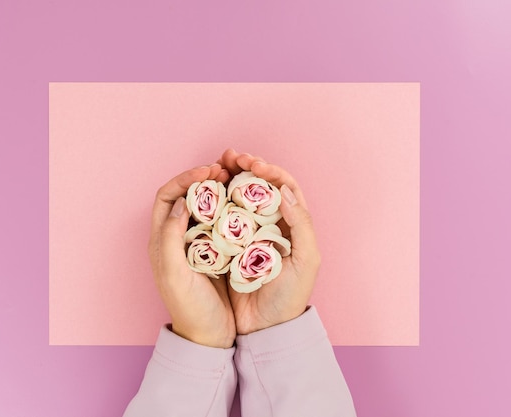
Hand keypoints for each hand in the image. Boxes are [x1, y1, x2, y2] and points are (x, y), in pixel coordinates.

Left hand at [149, 164, 235, 347]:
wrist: (209, 336)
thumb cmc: (190, 308)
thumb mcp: (176, 274)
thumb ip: (171, 238)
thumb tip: (180, 202)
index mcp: (162, 240)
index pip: (167, 197)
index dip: (184, 179)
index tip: (207, 172)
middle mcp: (177, 237)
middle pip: (186, 196)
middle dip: (203, 178)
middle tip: (225, 170)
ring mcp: (198, 243)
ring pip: (205, 206)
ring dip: (219, 190)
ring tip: (237, 180)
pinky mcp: (217, 251)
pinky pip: (222, 221)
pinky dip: (232, 207)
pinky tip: (247, 203)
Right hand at [218, 149, 320, 334]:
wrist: (265, 327)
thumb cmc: (291, 296)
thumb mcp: (306, 260)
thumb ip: (302, 224)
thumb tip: (285, 190)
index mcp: (292, 223)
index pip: (283, 185)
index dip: (269, 170)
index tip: (252, 164)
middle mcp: (270, 223)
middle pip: (258, 185)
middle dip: (244, 166)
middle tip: (228, 156)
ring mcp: (248, 232)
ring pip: (238, 197)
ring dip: (228, 178)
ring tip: (214, 166)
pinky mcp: (228, 244)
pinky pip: (221, 217)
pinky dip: (213, 201)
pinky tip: (204, 192)